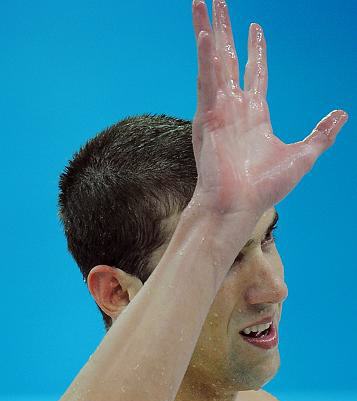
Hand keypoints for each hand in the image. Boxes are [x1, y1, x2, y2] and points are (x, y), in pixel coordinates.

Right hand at [191, 0, 347, 217]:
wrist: (239, 206)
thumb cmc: (265, 187)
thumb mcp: (303, 156)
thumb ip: (321, 133)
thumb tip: (342, 114)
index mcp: (255, 114)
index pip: (255, 73)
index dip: (255, 49)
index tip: (256, 27)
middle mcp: (235, 107)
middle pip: (230, 59)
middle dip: (225, 30)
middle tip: (219, 2)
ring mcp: (219, 110)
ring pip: (214, 62)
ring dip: (209, 32)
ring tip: (203, 3)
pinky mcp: (207, 117)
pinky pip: (206, 81)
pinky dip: (205, 58)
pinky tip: (205, 35)